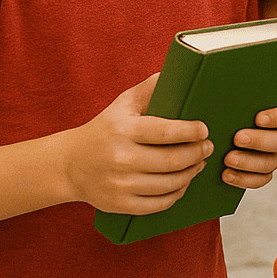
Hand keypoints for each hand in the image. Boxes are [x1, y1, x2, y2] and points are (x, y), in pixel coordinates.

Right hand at [62, 73, 213, 214]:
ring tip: (198, 163)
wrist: (68, 165)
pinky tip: (182, 182)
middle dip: (198, 153)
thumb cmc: (103, 130)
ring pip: (169, 184)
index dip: (191, 131)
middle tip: (208, 147)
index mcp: (122, 130)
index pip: (165, 131)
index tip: (204, 130)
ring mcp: (120, 184)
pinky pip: (159, 204)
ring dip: (191, 173)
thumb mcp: (122, 104)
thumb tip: (179, 72)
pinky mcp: (120, 204)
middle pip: (172, 160)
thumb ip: (150, 88)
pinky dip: (177, 194)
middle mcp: (120, 158)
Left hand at [222, 101, 276, 189]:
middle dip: (258, 141)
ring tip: (228, 159)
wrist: (239, 126)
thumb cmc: (242, 108)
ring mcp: (275, 155)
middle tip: (237, 138)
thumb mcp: (244, 101)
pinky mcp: (264, 172)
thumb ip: (242, 100)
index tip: (258, 118)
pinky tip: (226, 174)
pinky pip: (260, 180)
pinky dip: (244, 179)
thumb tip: (223, 97)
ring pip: (270, 163)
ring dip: (248, 162)